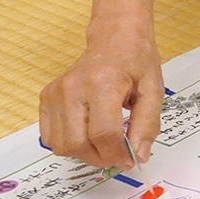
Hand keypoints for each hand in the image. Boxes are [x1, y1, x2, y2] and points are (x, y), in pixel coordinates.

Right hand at [38, 22, 163, 169]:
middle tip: (117, 155)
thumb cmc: (136, 62)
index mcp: (102, 83)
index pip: (104, 134)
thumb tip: (138, 157)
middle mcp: (73, 88)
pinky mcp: (46, 97)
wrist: (115, 38)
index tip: (129, 160)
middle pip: (78, 144)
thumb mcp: (153, 90)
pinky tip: (86, 133)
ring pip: (61, 145)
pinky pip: (49, 136)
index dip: (117, 155)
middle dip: (100, 158)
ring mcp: (55, 92)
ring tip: (103, 144)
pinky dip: (68, 143)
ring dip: (84, 154)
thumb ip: (147, 125)